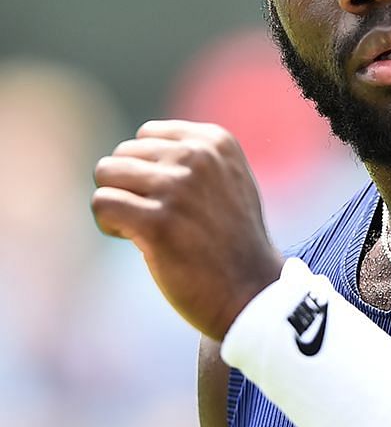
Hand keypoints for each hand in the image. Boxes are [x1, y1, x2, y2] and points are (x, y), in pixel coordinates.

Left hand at [91, 120, 284, 339]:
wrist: (252, 292)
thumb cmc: (231, 241)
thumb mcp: (227, 181)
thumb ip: (190, 156)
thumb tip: (134, 147)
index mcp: (216, 142)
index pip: (147, 134)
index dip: (149, 169)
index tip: (172, 199)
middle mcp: (199, 157)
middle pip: (122, 154)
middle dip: (130, 187)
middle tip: (160, 219)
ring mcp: (179, 188)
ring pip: (105, 173)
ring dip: (117, 204)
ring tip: (146, 228)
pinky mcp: (158, 222)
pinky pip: (102, 203)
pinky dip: (109, 224)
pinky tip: (135, 241)